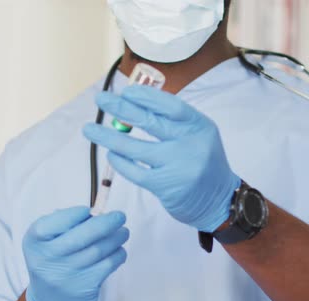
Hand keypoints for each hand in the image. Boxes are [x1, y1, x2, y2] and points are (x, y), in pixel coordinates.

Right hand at [22, 206, 128, 300]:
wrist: (51, 298)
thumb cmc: (53, 259)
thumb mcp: (46, 239)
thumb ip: (63, 221)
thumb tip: (95, 213)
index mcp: (35, 241)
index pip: (52, 223)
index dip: (73, 214)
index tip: (87, 210)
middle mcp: (48, 259)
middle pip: (81, 237)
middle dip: (106, 223)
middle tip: (119, 216)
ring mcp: (67, 274)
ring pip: (99, 249)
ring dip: (117, 237)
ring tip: (122, 231)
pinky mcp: (85, 286)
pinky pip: (108, 264)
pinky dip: (118, 253)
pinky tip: (117, 248)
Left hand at [84, 85, 240, 232]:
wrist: (220, 201)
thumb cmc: (202, 163)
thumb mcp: (198, 136)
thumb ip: (173, 122)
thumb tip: (135, 102)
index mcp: (200, 126)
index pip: (170, 106)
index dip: (146, 96)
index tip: (125, 91)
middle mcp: (191, 144)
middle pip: (149, 122)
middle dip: (120, 108)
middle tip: (100, 99)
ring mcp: (178, 166)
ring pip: (134, 148)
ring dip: (108, 137)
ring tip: (89, 129)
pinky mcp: (166, 186)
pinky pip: (135, 171)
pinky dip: (120, 161)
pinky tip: (111, 153)